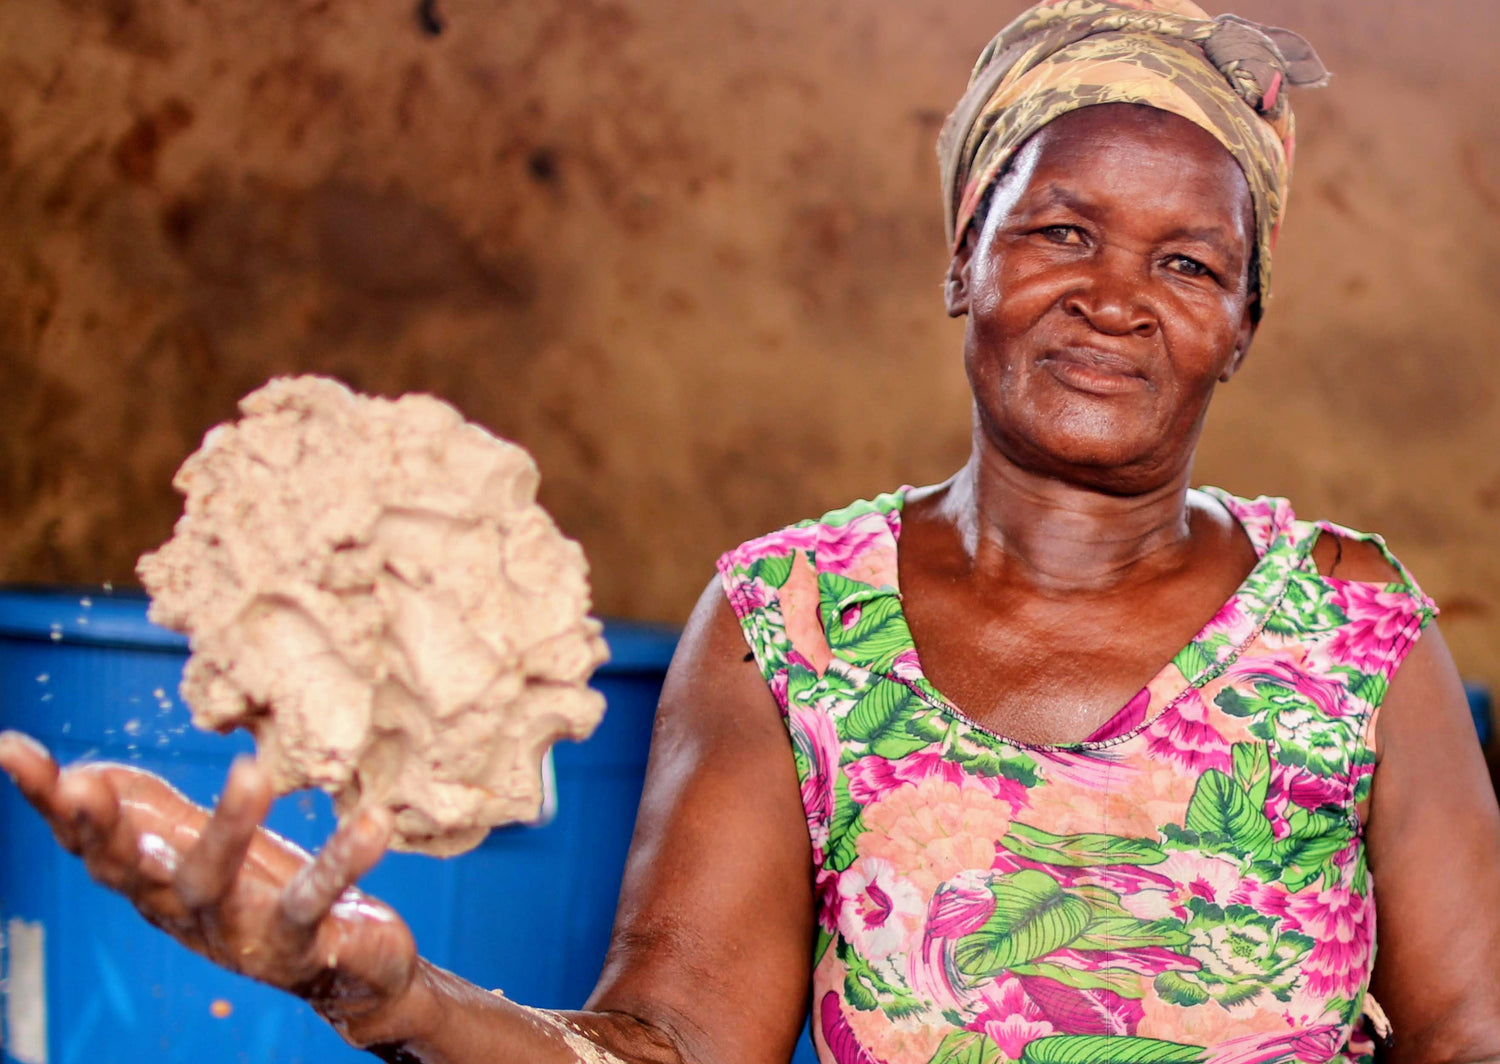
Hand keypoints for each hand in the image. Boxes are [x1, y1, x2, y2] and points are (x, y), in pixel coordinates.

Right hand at [0, 730, 426, 1046]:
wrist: (350, 969)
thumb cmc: (259, 885)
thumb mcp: (193, 841)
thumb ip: (134, 804)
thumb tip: (71, 768)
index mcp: (152, 880)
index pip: (87, 839)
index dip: (48, 801)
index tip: (12, 751)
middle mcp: (184, 912)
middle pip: (135, 871)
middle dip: (106, 830)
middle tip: (87, 785)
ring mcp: (239, 934)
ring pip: (218, 886)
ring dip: (229, 829)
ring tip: (250, 772)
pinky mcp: (302, 945)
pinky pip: (317, 899)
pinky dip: (341, 860)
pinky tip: (371, 821)